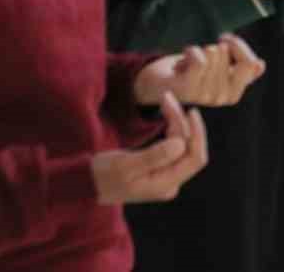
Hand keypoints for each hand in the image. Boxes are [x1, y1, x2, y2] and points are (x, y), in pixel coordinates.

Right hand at [92, 92, 207, 203]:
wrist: (85, 184)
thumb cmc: (102, 175)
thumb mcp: (124, 165)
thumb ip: (154, 156)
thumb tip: (180, 144)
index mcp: (164, 185)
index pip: (194, 159)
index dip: (197, 134)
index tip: (190, 111)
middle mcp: (169, 183)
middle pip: (189, 149)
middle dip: (183, 122)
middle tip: (167, 98)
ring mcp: (165, 177)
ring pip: (182, 146)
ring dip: (177, 122)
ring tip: (166, 101)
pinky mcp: (158, 169)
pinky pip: (173, 147)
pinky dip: (172, 129)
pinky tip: (167, 116)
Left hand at [134, 34, 264, 108]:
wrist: (156, 84)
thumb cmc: (189, 72)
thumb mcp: (218, 68)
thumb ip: (240, 67)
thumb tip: (260, 65)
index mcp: (234, 93)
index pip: (250, 63)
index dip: (238, 45)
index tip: (224, 39)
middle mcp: (222, 98)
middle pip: (228, 54)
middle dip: (212, 47)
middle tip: (198, 57)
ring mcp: (205, 95)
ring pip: (214, 54)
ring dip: (198, 50)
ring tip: (188, 61)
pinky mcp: (188, 88)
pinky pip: (200, 59)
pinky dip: (191, 52)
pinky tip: (182, 60)